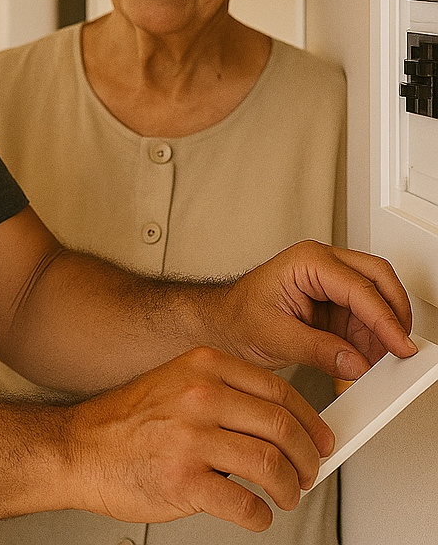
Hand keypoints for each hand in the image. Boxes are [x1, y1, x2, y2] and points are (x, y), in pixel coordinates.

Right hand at [67, 347, 332, 531]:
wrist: (79, 448)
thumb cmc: (127, 422)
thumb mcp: (176, 385)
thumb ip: (224, 395)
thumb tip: (279, 420)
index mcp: (202, 367)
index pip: (278, 389)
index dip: (310, 421)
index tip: (320, 439)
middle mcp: (199, 396)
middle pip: (282, 427)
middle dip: (308, 458)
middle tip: (309, 472)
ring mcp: (190, 437)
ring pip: (271, 465)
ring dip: (290, 489)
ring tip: (284, 495)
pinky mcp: (183, 479)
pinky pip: (245, 505)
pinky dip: (261, 517)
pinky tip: (255, 514)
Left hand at [213, 241, 416, 380]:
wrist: (223, 324)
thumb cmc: (238, 318)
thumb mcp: (275, 336)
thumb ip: (318, 349)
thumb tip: (356, 362)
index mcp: (306, 261)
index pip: (359, 287)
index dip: (385, 319)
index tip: (400, 346)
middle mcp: (322, 264)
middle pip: (378, 279)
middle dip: (394, 315)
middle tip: (401, 350)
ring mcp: (330, 281)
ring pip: (378, 297)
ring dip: (384, 330)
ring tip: (382, 361)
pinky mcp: (335, 302)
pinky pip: (367, 316)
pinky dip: (374, 338)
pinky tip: (371, 358)